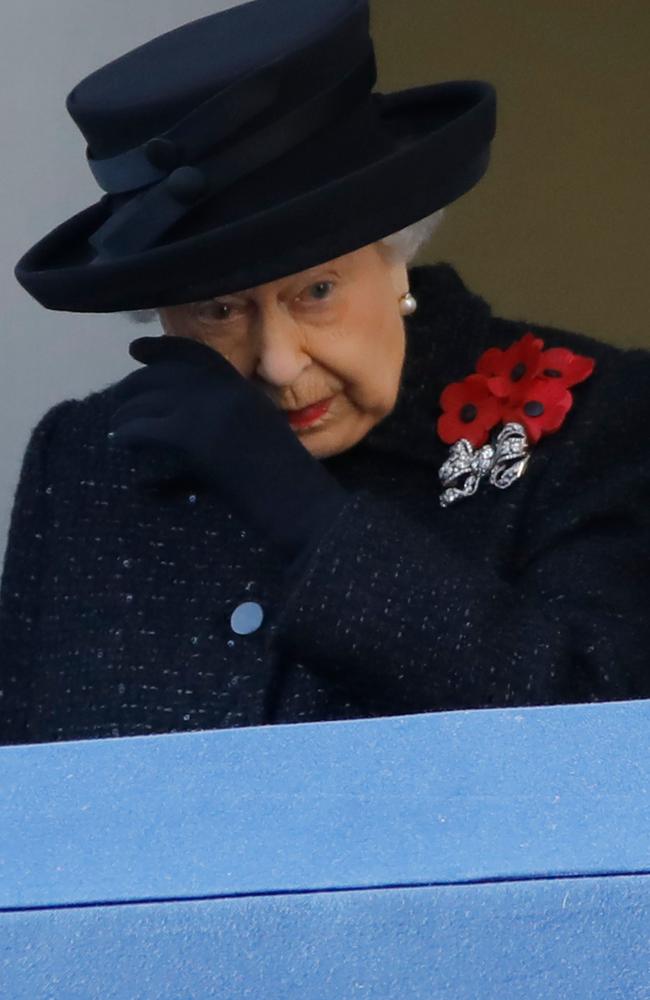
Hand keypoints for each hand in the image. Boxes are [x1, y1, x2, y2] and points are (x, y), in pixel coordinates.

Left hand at [108, 335, 348, 561]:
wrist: (303, 506)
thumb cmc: (289, 488)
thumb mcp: (261, 440)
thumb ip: (230, 423)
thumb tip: (185, 425)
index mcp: (245, 390)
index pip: (197, 355)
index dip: (162, 348)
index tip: (137, 350)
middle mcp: (226, 392)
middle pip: (165, 375)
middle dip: (135, 384)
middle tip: (119, 402)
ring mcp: (209, 412)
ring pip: (149, 401)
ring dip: (126, 415)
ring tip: (117, 430)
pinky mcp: (193, 438)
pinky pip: (145, 428)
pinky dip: (128, 435)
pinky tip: (123, 445)